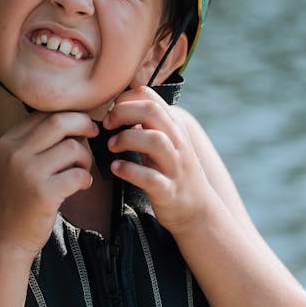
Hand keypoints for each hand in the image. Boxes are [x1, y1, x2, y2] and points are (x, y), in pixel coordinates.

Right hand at [0, 112, 97, 257]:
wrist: (3, 241)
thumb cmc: (18, 199)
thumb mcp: (16, 164)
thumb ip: (38, 141)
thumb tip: (76, 121)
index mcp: (7, 141)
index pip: (44, 114)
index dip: (68, 115)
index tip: (81, 125)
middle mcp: (15, 153)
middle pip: (59, 121)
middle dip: (83, 124)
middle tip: (94, 133)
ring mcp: (27, 173)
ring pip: (73, 148)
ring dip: (85, 158)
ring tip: (81, 171)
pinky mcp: (43, 194)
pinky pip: (78, 175)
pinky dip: (85, 179)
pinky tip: (81, 187)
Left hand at [103, 87, 210, 234]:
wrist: (197, 210)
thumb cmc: (171, 171)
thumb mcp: (164, 142)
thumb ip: (147, 125)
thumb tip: (116, 109)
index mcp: (174, 126)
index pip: (149, 96)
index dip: (125, 99)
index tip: (111, 111)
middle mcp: (178, 142)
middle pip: (152, 111)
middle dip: (123, 112)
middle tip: (108, 124)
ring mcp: (175, 166)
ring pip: (155, 140)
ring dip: (127, 138)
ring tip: (111, 146)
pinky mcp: (168, 191)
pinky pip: (149, 177)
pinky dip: (129, 170)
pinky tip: (116, 168)